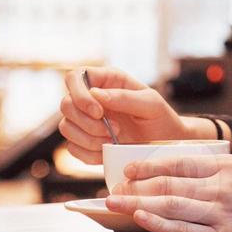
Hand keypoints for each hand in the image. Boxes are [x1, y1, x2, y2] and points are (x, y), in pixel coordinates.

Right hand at [58, 66, 192, 164]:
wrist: (165, 145)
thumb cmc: (161, 118)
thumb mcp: (151, 104)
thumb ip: (125, 97)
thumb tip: (95, 94)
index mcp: (106, 81)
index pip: (75, 77)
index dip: (79, 94)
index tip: (98, 112)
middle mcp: (91, 99)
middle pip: (65, 104)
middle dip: (86, 123)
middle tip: (112, 130)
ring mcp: (86, 121)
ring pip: (65, 127)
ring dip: (88, 139)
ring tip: (112, 141)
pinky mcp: (85, 142)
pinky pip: (72, 148)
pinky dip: (88, 154)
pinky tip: (106, 152)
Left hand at [105, 153, 231, 231]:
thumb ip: (222, 169)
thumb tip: (186, 169)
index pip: (180, 161)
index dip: (149, 164)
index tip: (130, 167)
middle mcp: (225, 186)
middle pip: (169, 183)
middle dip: (135, 184)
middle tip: (113, 185)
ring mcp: (223, 213)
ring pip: (170, 204)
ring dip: (136, 202)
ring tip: (114, 202)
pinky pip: (183, 230)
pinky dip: (157, 223)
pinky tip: (139, 218)